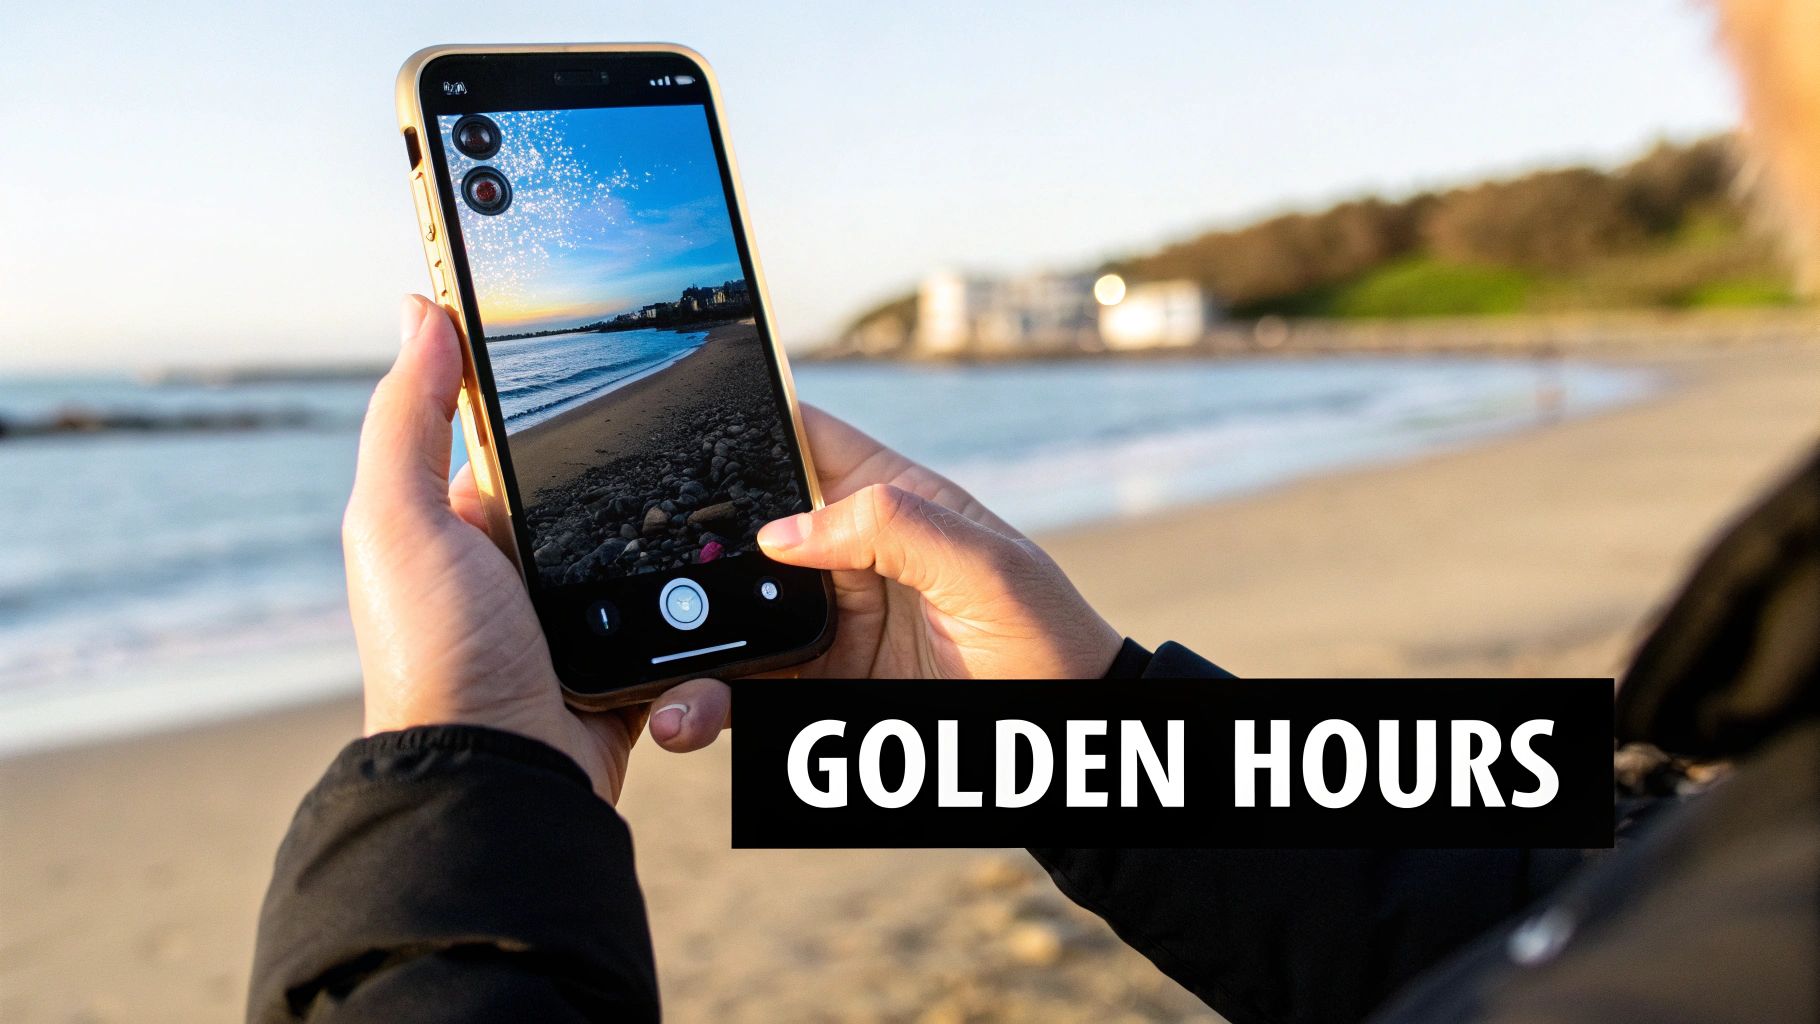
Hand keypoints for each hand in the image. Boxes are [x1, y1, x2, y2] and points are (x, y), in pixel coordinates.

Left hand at [344, 295, 687, 802]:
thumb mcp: (397, 521)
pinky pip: (681, 612)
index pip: (513, 432)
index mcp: (461, 523)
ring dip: (679, 531)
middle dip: (639, 462)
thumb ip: (405, 417)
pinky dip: (700, 597)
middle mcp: (517, 566)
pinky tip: (727, 567)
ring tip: (726, 491)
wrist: (502, 777)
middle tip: (696, 411)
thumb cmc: (435, 653)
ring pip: (646, 545)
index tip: (603, 333)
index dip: (546, 386)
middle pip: (597, 483)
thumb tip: (420, 308)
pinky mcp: (629, 661)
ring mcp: (576, 616)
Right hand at [649, 404, 1122, 751]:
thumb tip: (783, 530)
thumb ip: (895, 528)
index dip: (744, 419)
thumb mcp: (987, 568)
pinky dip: (704, 702)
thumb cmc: (1049, 639)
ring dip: (685, 641)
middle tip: (635, 572)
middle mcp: (844, 558)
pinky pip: (743, 690)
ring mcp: (826, 626)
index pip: (802, 438)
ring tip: (656, 674)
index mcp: (888, 501)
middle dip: (687, 545)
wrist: (1066, 743)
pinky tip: (684, 714)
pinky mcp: (817, 691)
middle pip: (741, 533)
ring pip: (731, 620)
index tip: (674, 422)